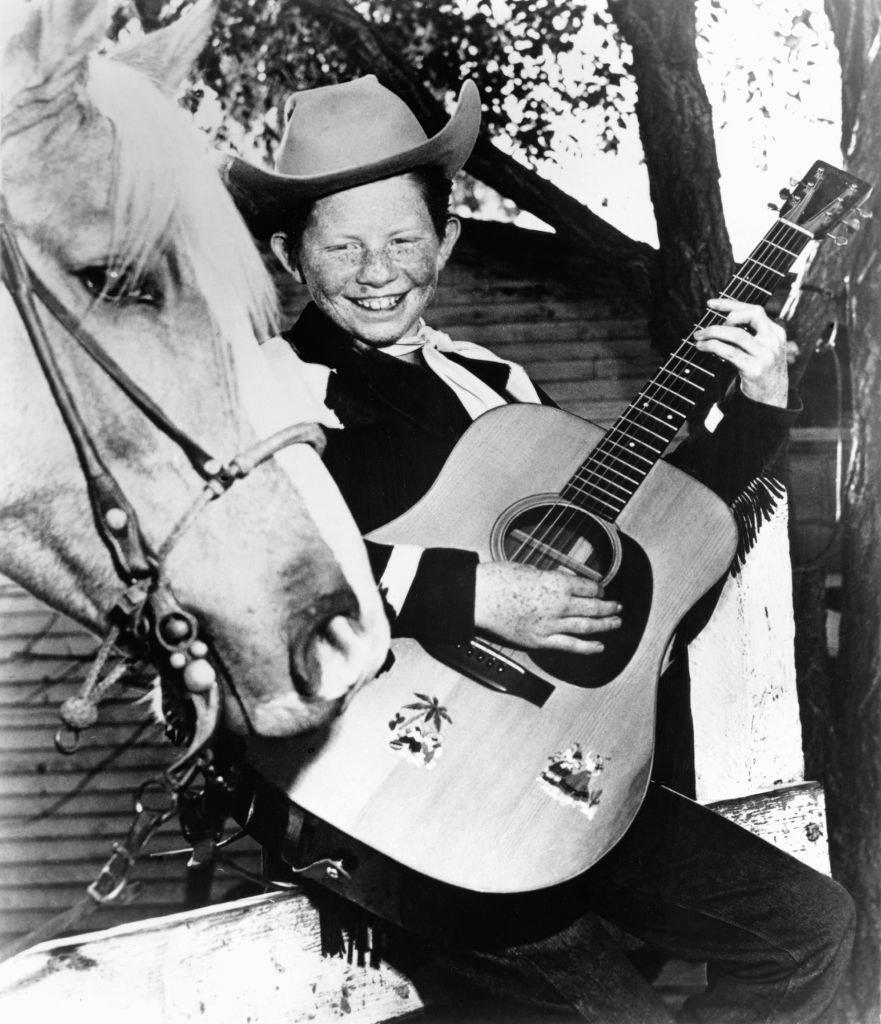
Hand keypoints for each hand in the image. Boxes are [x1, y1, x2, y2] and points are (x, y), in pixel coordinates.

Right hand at [474, 561, 621, 653]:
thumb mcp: (529, 568)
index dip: (598, 589)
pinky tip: (599, 647)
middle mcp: (558, 604)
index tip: (600, 590)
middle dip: (609, 607)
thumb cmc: (497, 579)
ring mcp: (550, 625)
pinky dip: (588, 647)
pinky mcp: (540, 641)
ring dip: (605, 625)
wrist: (476, 597)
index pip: (588, 587)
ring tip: (615, 623)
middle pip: (593, 607)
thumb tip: (561, 580)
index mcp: (556, 582)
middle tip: (617, 607)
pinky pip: (570, 646)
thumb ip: (549, 577)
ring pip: (587, 626)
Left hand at [694, 298, 792, 407]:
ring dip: (713, 332)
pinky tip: (702, 347)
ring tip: (698, 336)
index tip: (710, 303)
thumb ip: (750, 335)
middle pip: (751, 315)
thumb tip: (719, 321)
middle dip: (726, 316)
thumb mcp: (762, 349)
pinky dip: (712, 346)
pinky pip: (729, 352)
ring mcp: (766, 355)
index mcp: (776, 332)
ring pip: (736, 334)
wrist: (771, 400)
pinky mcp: (754, 369)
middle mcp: (774, 341)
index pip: (755, 309)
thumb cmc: (761, 372)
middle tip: (707, 327)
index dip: (731, 304)